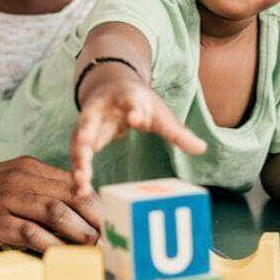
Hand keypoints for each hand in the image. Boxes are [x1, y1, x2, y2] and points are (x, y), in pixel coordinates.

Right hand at [0, 156, 100, 252]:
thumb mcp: (11, 183)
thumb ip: (40, 191)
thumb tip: (80, 213)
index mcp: (29, 166)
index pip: (73, 182)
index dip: (95, 203)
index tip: (108, 221)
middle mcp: (20, 178)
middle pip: (70, 194)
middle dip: (94, 217)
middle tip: (107, 236)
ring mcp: (5, 198)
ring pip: (54, 211)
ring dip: (78, 230)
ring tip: (92, 245)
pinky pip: (29, 232)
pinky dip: (49, 244)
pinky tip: (60, 253)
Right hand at [70, 66, 205, 195]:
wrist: (110, 88)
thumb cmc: (138, 103)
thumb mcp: (158, 112)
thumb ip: (175, 131)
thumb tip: (202, 148)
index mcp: (124, 97)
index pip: (129, 101)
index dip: (133, 109)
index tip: (137, 119)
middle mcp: (100, 108)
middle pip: (90, 120)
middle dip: (87, 134)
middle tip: (87, 146)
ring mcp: (87, 123)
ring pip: (78, 141)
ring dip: (78, 161)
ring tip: (82, 182)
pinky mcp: (82, 139)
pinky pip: (78, 156)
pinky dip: (78, 173)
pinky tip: (80, 192)